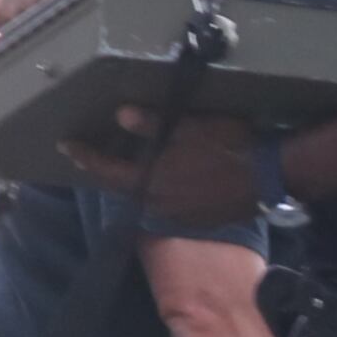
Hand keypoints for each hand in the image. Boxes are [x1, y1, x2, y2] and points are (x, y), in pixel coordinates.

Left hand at [65, 108, 259, 226]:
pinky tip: (162, 178)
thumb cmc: (230, 146)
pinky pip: (165, 205)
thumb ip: (153, 124)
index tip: (66, 145)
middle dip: (104, 170)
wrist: (270, 177)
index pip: (106, 170)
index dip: (85, 156)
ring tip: (125, 164)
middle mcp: (158, 203)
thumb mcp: (191, 126)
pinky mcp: (195, 220)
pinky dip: (156, 190)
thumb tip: (121, 116)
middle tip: (89, 154)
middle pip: (121, 188)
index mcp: (152, 180)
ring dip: (132, 181)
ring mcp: (177, 216)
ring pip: (143, 197)